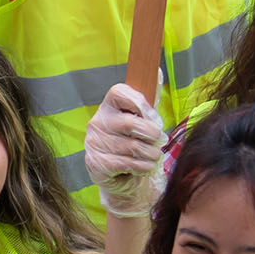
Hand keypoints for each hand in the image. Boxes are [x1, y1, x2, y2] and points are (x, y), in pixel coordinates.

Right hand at [83, 83, 166, 219]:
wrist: (125, 181)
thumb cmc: (136, 146)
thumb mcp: (145, 122)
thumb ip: (151, 100)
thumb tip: (159, 72)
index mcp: (108, 106)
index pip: (119, 92)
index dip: (141, 104)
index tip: (154, 118)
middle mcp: (97, 122)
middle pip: (131, 123)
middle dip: (153, 134)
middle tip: (160, 140)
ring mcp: (94, 143)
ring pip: (133, 146)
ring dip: (152, 154)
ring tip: (154, 156)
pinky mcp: (96, 163)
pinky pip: (128, 163)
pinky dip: (144, 167)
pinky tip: (145, 167)